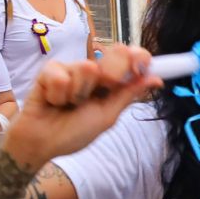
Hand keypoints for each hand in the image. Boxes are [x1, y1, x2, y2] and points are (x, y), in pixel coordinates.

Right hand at [11, 43, 161, 164]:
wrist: (42, 144)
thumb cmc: (73, 133)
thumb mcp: (106, 116)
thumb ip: (129, 95)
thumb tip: (157, 80)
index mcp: (109, 82)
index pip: (129, 58)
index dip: (138, 57)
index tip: (141, 65)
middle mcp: (92, 72)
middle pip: (113, 54)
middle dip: (109, 77)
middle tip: (92, 98)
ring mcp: (71, 69)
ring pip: (86, 67)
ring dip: (77, 95)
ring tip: (66, 106)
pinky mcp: (49, 71)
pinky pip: (62, 75)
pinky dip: (58, 96)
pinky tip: (52, 102)